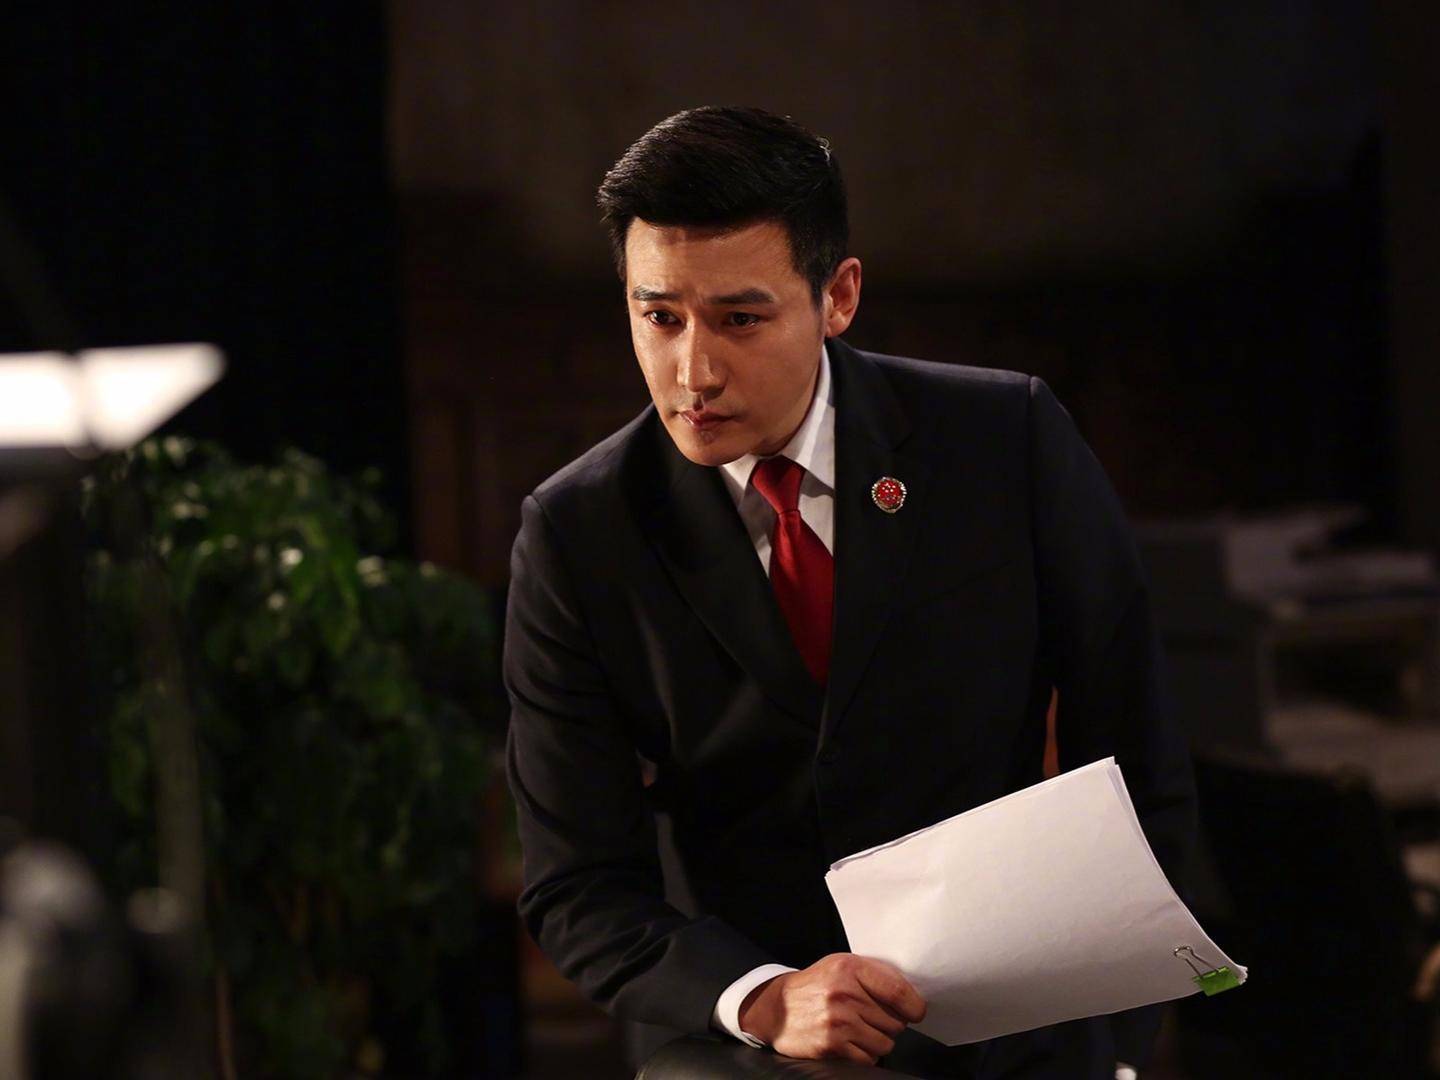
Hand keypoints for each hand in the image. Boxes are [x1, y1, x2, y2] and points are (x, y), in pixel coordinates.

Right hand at [736, 953, 925, 1064]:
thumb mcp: (841, 966)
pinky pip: (869, 1058)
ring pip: (885, 1043)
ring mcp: (838, 1021)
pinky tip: (851, 1043)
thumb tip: (912, 994)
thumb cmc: (816, 986)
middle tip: (874, 1019)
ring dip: (878, 1041)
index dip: (915, 1007)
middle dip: (891, 1024)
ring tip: (861, 1031)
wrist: (777, 1008)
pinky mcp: (831, 1045)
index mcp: (850, 968)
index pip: (899, 991)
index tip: (916, 1013)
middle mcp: (844, 993)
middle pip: (895, 1021)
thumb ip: (874, 974)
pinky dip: (865, 1055)